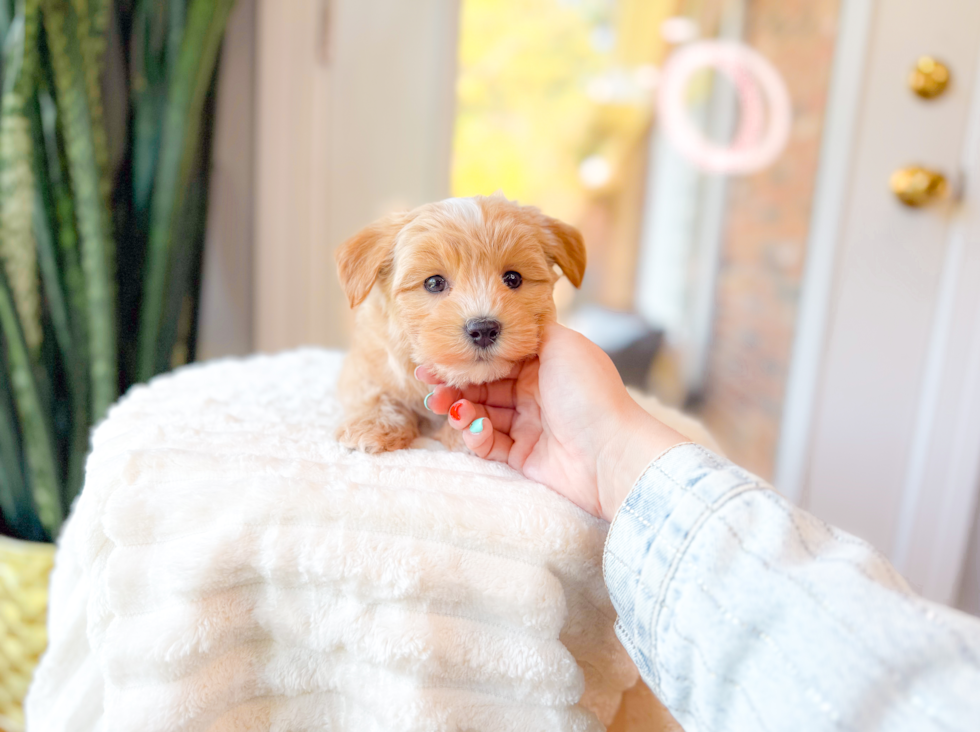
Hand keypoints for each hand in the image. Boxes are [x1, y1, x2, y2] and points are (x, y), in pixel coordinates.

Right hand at [418, 324, 686, 520]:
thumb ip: (529, 329)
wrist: (610, 453)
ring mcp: (529, 425)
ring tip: (446, 406)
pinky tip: (474, 427)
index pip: (497, 356)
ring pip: (482, 414)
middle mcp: (536, 392)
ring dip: (460, 408)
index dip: (469, 354)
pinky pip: (489, 444)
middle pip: (485, 385)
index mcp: (545, 363)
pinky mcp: (523, 457)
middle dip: (455, 383)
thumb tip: (504, 319)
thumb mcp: (562, 344)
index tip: (437, 351)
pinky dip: (476, 436)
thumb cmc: (589, 393)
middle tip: (429, 382)